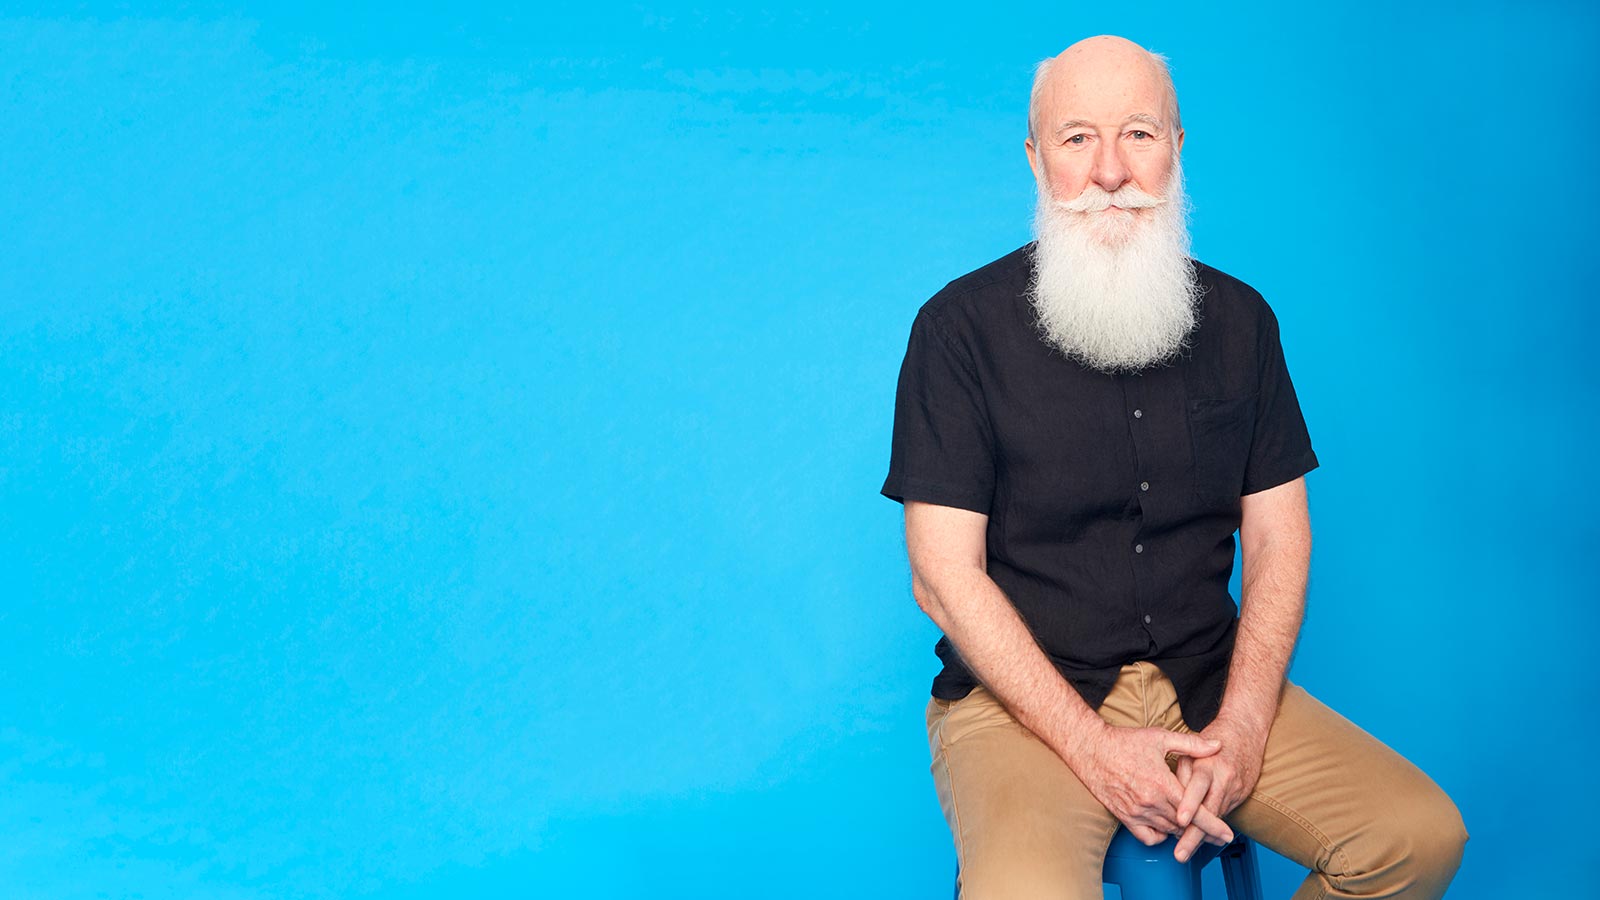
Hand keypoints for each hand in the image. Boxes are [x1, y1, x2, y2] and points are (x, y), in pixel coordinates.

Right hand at [1071, 725, 1232, 846]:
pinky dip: (1161, 836)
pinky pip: (1148, 837)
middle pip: (1184, 826)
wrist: (1091, 749)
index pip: (1195, 812)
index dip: (1214, 825)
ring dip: (1183, 832)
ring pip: (1168, 832)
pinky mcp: (1124, 817)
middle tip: (1217, 837)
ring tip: (1194, 830)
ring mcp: (1136, 812)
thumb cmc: (1125, 742)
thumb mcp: (1160, 737)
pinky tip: (1167, 827)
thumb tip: (1217, 746)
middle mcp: (1150, 802)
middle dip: (1204, 832)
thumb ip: (1192, 744)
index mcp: (1162, 784)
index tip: (1227, 835)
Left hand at [1171, 716, 1267, 861]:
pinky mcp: (1240, 797)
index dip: (1190, 804)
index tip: (1180, 820)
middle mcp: (1224, 780)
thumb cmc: (1214, 737)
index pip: (1198, 786)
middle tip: (1180, 853)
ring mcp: (1234, 790)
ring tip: (1184, 853)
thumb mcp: (1192, 744)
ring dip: (1201, 837)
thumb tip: (1171, 791)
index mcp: (1209, 764)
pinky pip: (1222, 815)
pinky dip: (1211, 828)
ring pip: (1216, 818)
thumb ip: (1182, 768)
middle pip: (1208, 812)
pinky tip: (1199, 840)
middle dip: (1194, 835)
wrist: (1246, 732)